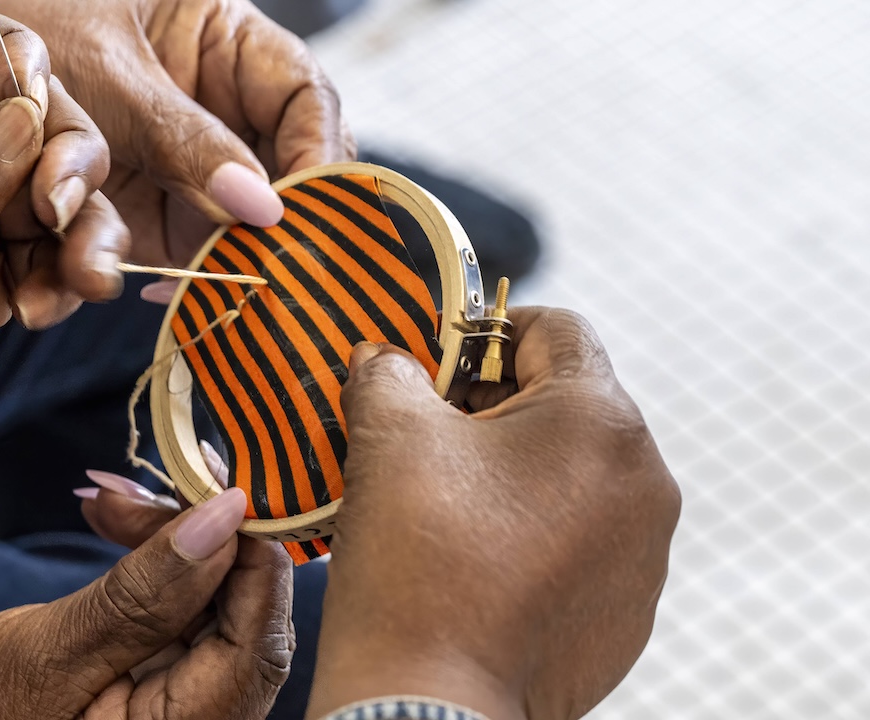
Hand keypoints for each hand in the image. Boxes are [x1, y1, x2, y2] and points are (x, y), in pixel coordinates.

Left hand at [0, 0, 356, 265]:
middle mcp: (214, 109)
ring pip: (222, 225)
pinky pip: (161, 250)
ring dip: (207, 264)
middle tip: (263, 272)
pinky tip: (134, 292)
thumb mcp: (107, 71)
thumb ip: (181, 135)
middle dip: (270, 227)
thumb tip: (261, 208)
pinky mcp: (137, 209)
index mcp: (224, 44)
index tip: (301, 210)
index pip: (303, 98)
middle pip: (276, 173)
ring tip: (187, 290)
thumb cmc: (26, 18)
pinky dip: (151, 276)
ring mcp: (179, 164)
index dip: (317, 153)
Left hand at [0, 0, 124, 603]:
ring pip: (51, 194)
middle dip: (64, 154)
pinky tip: (39, 313)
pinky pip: (50, 263)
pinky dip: (65, 280)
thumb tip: (34, 115)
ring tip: (81, 277)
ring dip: (82, 228)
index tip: (36, 103)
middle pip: (25, 116)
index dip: (8, 56)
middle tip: (60, 208)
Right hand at [0, 487, 292, 719]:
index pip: (256, 646)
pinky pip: (180, 612)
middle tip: (149, 482)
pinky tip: (118, 522)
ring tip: (110, 499)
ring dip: (173, 540)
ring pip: (214, 605)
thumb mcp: (48, 651)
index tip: (222, 488)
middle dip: (203, 537)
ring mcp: (177, 707)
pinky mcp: (156, 682)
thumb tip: (222, 519)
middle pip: (242, 619)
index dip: (252, 559)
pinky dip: (155, 564)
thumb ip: (144, 594)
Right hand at [307, 308, 680, 718]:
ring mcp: (645, 555)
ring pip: (574, 476)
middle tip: (424, 431)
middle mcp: (646, 483)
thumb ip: (388, 370)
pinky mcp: (627, 613)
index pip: (555, 329)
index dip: (486, 330)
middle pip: (568, 405)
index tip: (437, 360)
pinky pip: (581, 541)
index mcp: (603, 422)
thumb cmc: (418, 566)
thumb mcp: (389, 435)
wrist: (431, 704)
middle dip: (493, 406)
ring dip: (514, 472)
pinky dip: (532, 533)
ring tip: (444, 502)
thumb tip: (384, 358)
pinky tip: (474, 558)